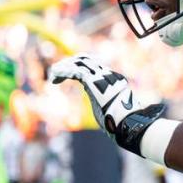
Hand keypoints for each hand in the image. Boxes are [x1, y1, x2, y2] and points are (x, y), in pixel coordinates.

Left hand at [49, 55, 164, 155]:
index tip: (68, 74)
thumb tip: (109, 119)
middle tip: (57, 72)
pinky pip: (75, 71)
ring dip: (63, 67)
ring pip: (79, 62)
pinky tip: (54, 80)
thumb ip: (107, 108)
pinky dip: (63, 73)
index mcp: (115, 80)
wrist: (129, 122)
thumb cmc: (122, 123)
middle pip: (86, 60)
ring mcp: (103, 77)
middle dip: (69, 63)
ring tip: (52, 75)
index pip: (95, 66)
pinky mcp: (94, 82)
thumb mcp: (113, 112)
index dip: (80, 67)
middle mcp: (109, 75)